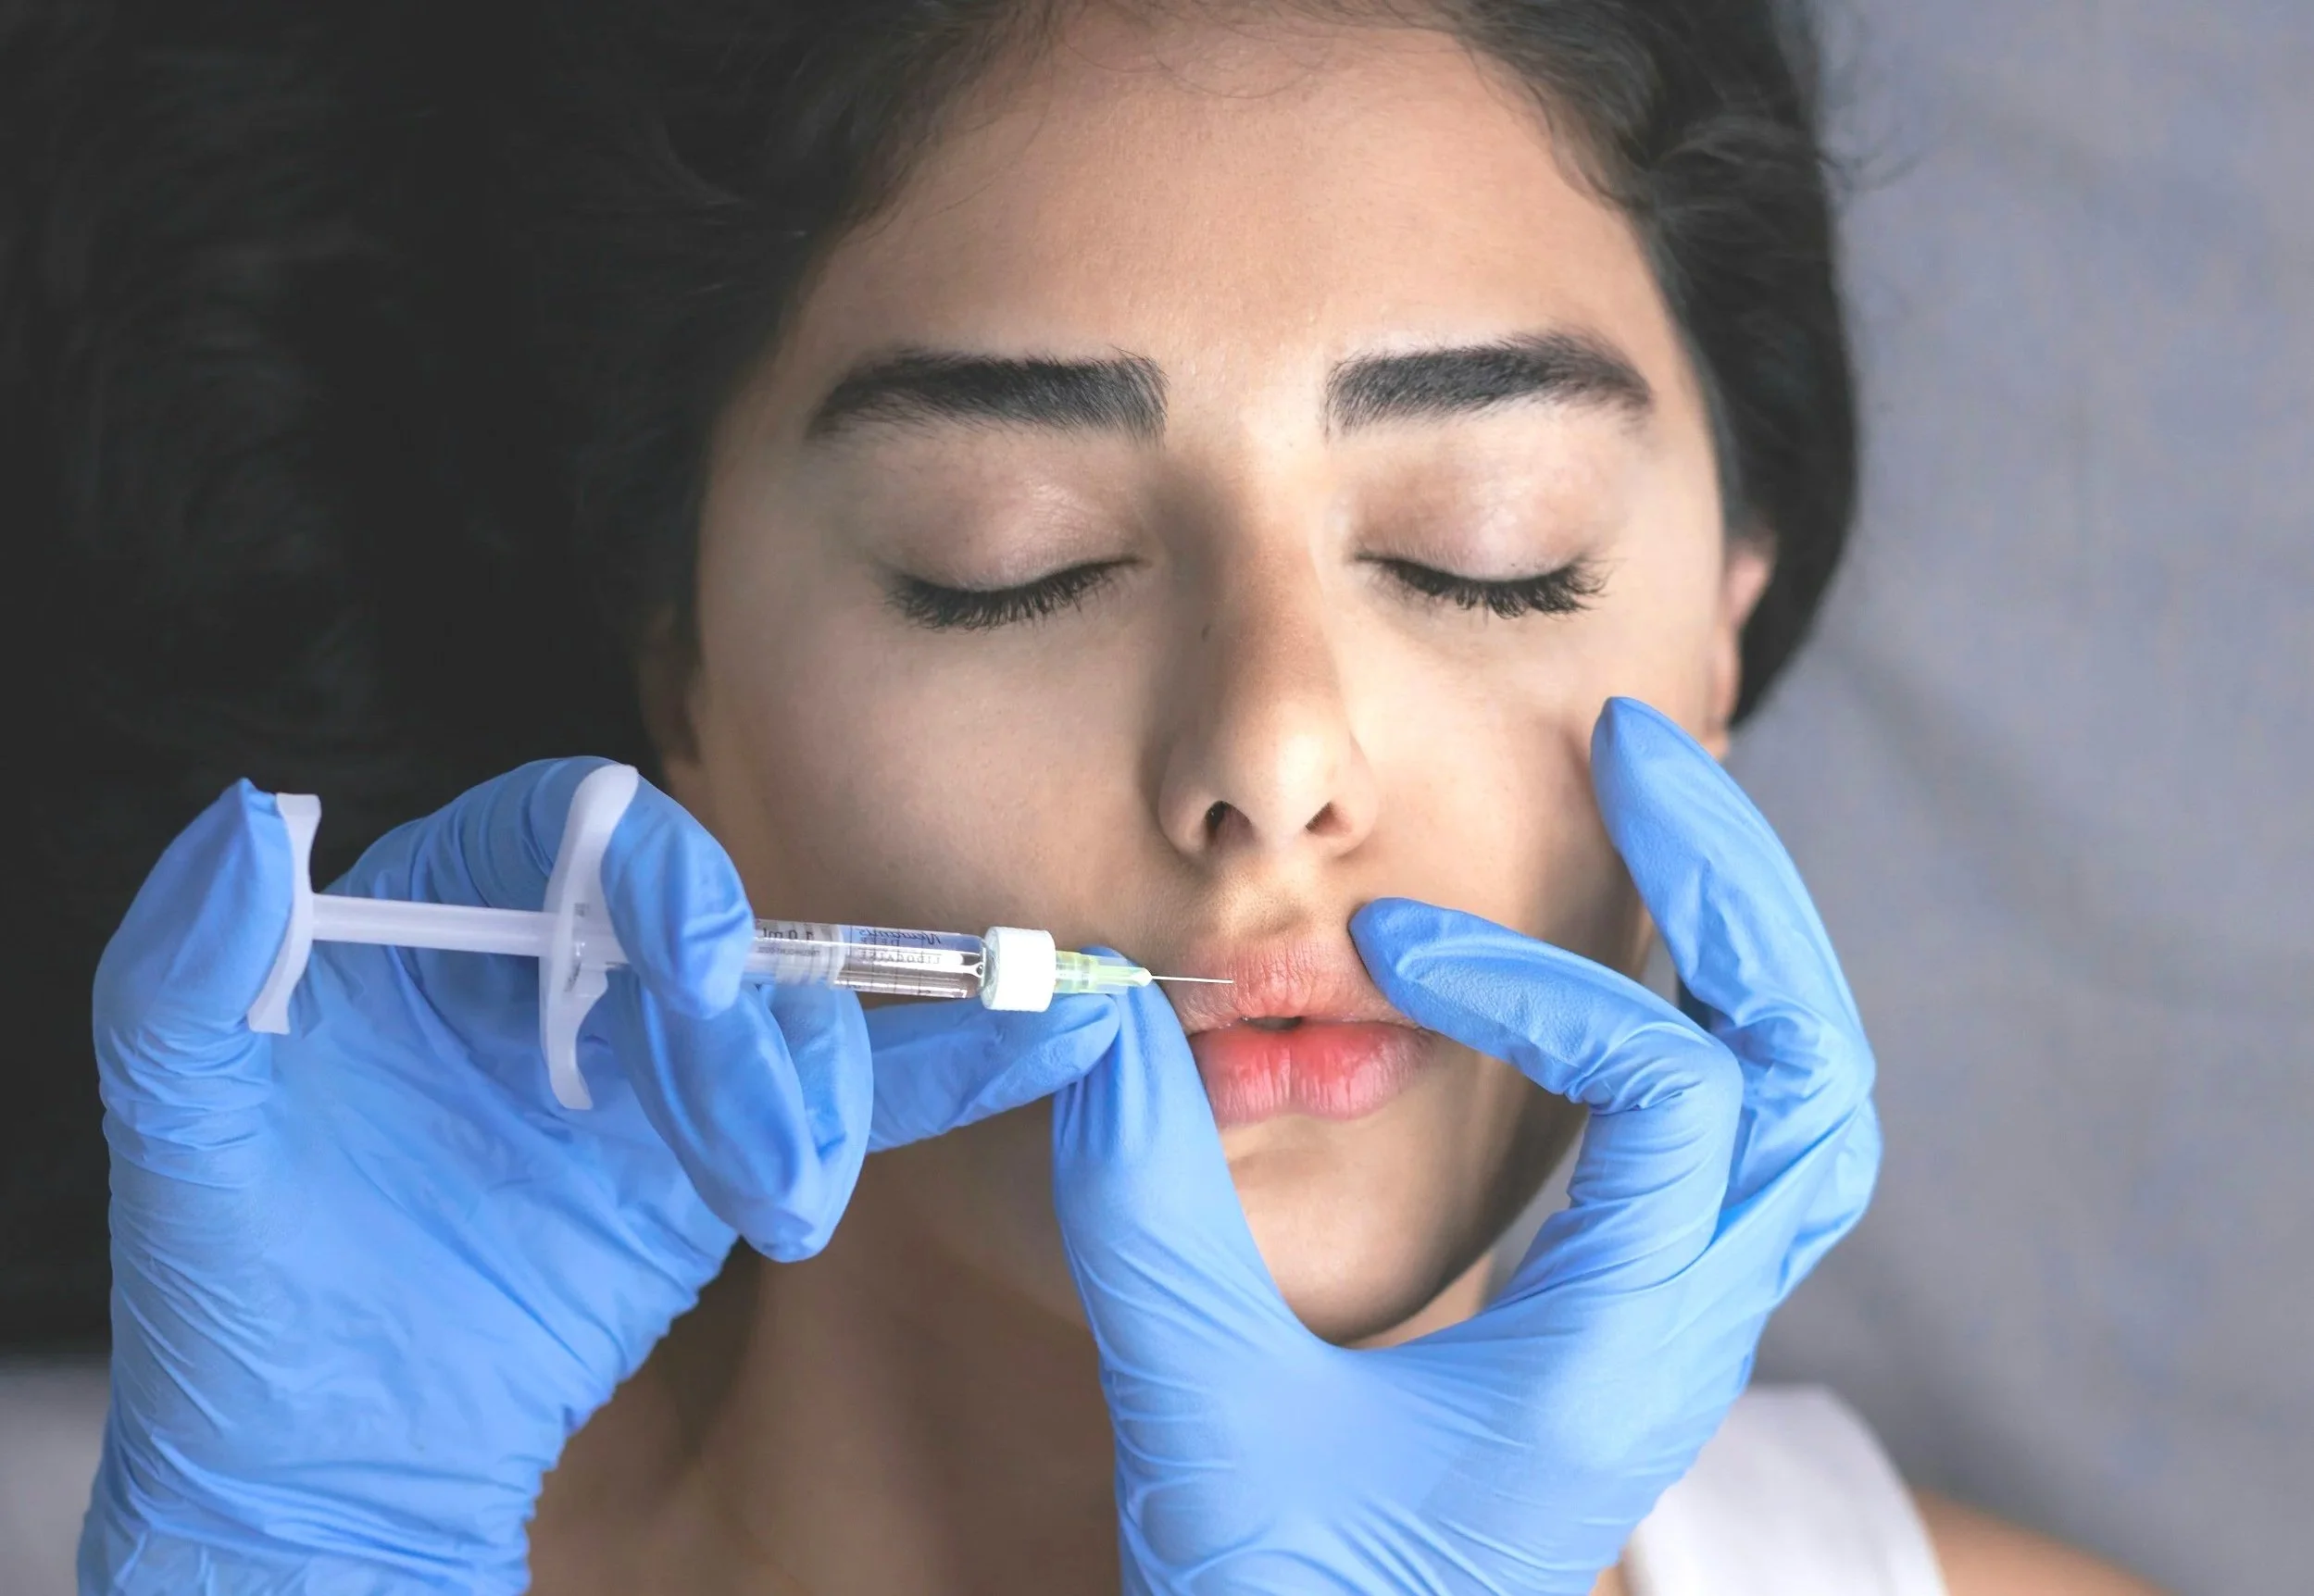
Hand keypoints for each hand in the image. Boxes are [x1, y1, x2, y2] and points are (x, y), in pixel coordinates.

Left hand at [83, 759, 1118, 1592]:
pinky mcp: (709, 1157)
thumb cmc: (239, 1301)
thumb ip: (188, 968)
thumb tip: (265, 814)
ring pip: (783, 1012)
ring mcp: (643, 1066)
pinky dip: (933, 1076)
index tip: (693, 973)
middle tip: (743, 1143)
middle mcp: (554, 972)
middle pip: (705, 923)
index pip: (571, 831)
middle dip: (745, 1024)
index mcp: (435, 926)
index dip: (651, 875)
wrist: (333, 1470)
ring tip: (774, 1204)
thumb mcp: (182, 1126)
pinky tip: (1033, 1054)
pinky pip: (831, 1096)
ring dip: (806, 1098)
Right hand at [1049, 697, 1880, 1593]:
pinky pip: (1748, 1145)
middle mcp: (1688, 1340)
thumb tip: (1107, 1017)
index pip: (1672, 1097)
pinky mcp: (1638, 1327)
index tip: (1388, 946)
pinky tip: (1627, 956)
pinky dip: (1715, 1017)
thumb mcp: (1194, 1407)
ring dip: (1750, 945)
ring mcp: (1681, 1336)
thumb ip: (1142, 1207)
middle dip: (1738, 888)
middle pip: (1812, 1074)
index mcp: (1616, 1359)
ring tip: (1665, 814)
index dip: (1534, 983)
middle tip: (1641, 750)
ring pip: (1808, 1109)